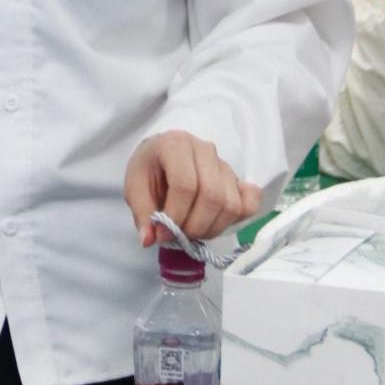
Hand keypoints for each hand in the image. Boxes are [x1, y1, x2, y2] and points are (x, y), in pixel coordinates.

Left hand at [124, 130, 261, 244]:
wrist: (163, 157)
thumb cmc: (149, 169)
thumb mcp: (134, 187)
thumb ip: (142, 212)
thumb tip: (150, 239)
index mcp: (176, 144)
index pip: (185, 184)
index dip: (176, 215)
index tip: (163, 234)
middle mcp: (204, 150)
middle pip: (212, 195)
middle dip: (195, 226)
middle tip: (180, 236)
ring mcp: (224, 163)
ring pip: (231, 203)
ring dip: (212, 228)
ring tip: (193, 231)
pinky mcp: (237, 179)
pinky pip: (250, 201)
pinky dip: (237, 219)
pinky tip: (215, 223)